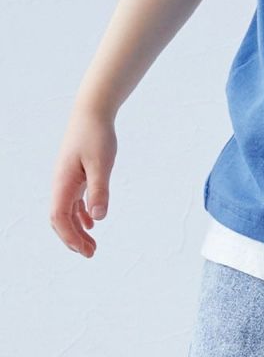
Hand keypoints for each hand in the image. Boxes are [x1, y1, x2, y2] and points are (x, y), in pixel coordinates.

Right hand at [49, 104, 117, 257]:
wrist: (92, 111)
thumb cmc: (96, 135)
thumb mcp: (102, 162)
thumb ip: (99, 188)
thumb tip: (98, 217)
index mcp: (63, 182)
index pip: (60, 218)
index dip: (70, 236)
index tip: (85, 250)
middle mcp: (61, 183)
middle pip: (61, 219)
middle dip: (73, 239)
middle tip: (90, 254)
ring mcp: (67, 179)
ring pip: (67, 211)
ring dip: (77, 229)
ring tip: (91, 245)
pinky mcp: (75, 173)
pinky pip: (74, 200)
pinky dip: (81, 214)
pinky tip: (92, 222)